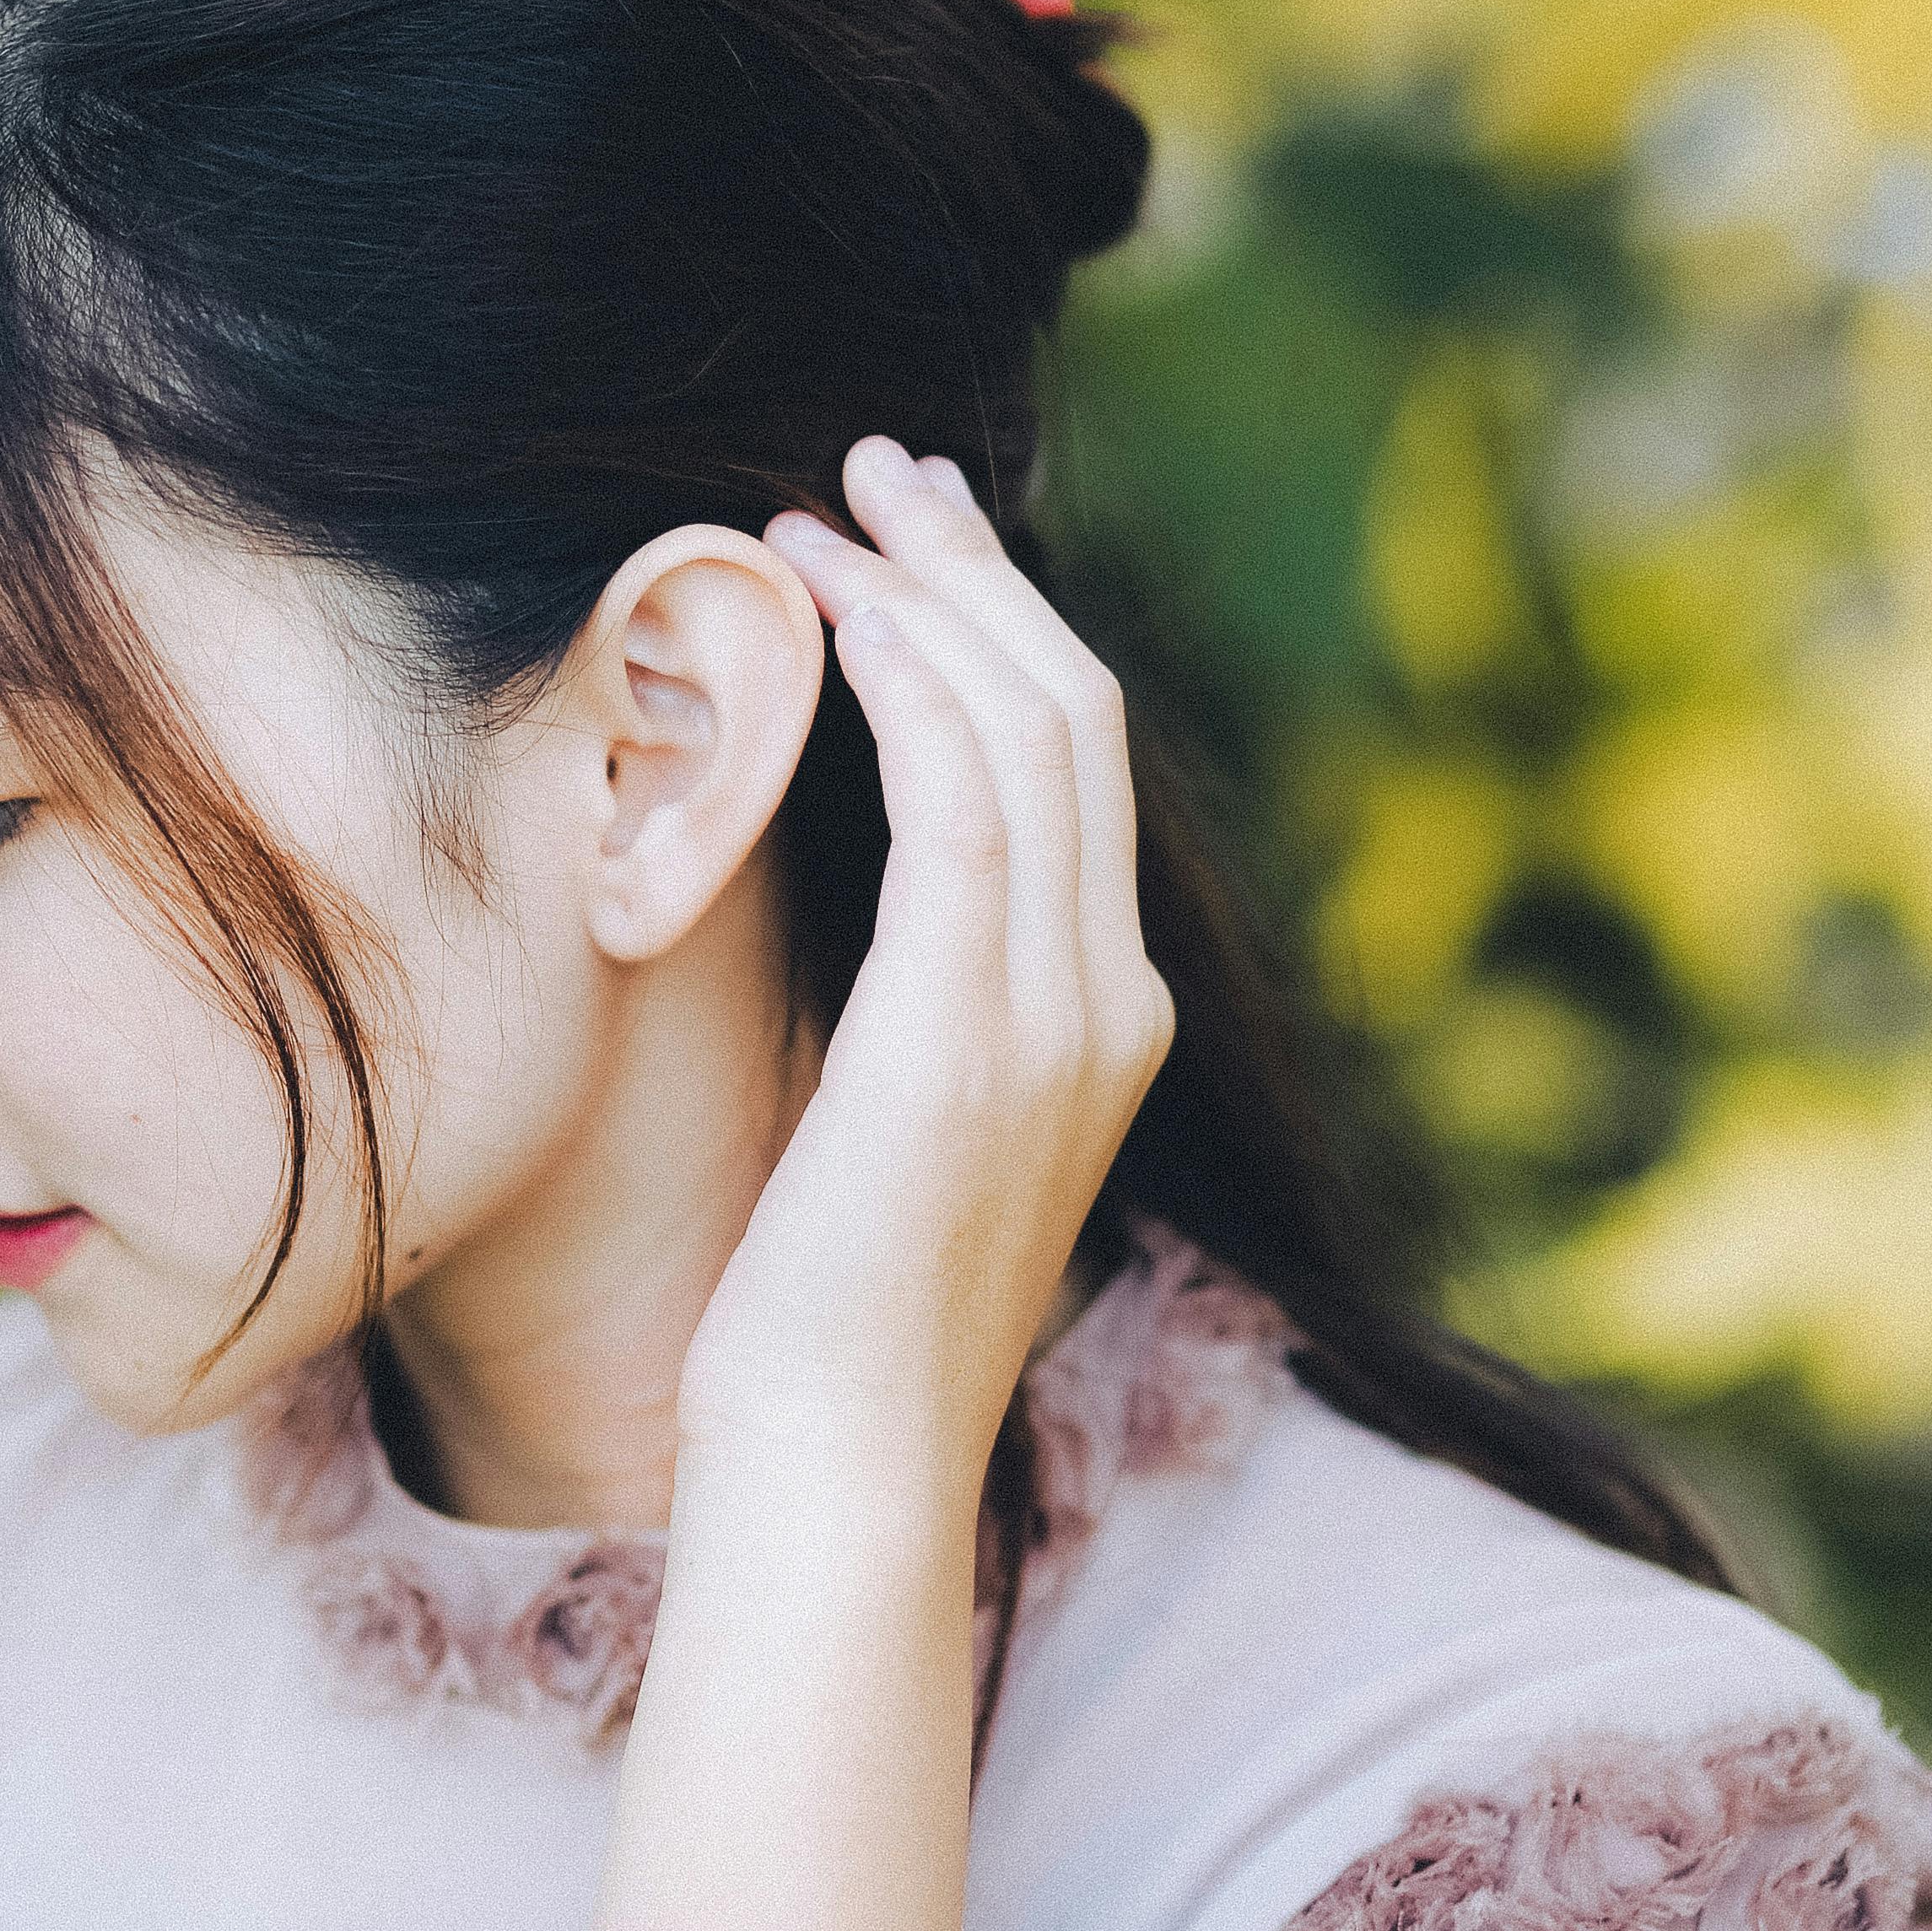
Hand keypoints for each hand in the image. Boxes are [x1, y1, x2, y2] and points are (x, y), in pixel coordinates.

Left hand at [686, 436, 1173, 1511]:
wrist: (838, 1459)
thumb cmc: (822, 1311)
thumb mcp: (894, 1124)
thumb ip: (918, 1006)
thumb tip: (860, 906)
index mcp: (1106, 1017)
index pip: (1077, 762)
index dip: (996, 624)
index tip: (904, 539)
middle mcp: (1112, 1002)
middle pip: (1074, 712)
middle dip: (974, 570)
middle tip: (873, 470)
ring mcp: (1060, 1022)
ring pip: (1031, 734)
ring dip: (925, 601)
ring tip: (819, 518)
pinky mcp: (973, 1042)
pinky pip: (972, 816)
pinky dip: (918, 698)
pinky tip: (852, 620)